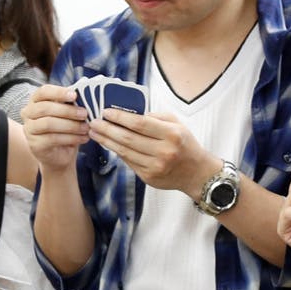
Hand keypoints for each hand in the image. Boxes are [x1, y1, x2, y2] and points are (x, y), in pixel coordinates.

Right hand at [20, 83, 89, 171]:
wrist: (60, 154)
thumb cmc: (64, 129)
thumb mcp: (68, 114)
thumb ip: (71, 104)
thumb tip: (83, 96)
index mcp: (36, 101)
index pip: (43, 92)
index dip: (58, 92)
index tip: (74, 95)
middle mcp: (28, 113)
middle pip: (45, 108)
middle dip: (67, 110)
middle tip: (84, 114)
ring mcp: (29, 129)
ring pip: (49, 123)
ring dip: (71, 125)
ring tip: (85, 128)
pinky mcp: (34, 144)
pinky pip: (53, 139)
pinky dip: (71, 138)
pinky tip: (83, 138)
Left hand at [89, 109, 215, 195]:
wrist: (197, 173)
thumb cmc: (184, 144)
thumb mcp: (176, 124)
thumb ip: (155, 117)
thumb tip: (129, 113)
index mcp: (171, 134)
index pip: (139, 123)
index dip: (120, 117)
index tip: (106, 112)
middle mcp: (163, 151)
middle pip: (128, 138)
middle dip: (107, 129)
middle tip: (94, 122)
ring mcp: (155, 166)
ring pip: (124, 151)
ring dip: (106, 141)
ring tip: (95, 133)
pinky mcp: (148, 177)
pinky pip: (128, 162)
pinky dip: (116, 152)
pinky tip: (108, 144)